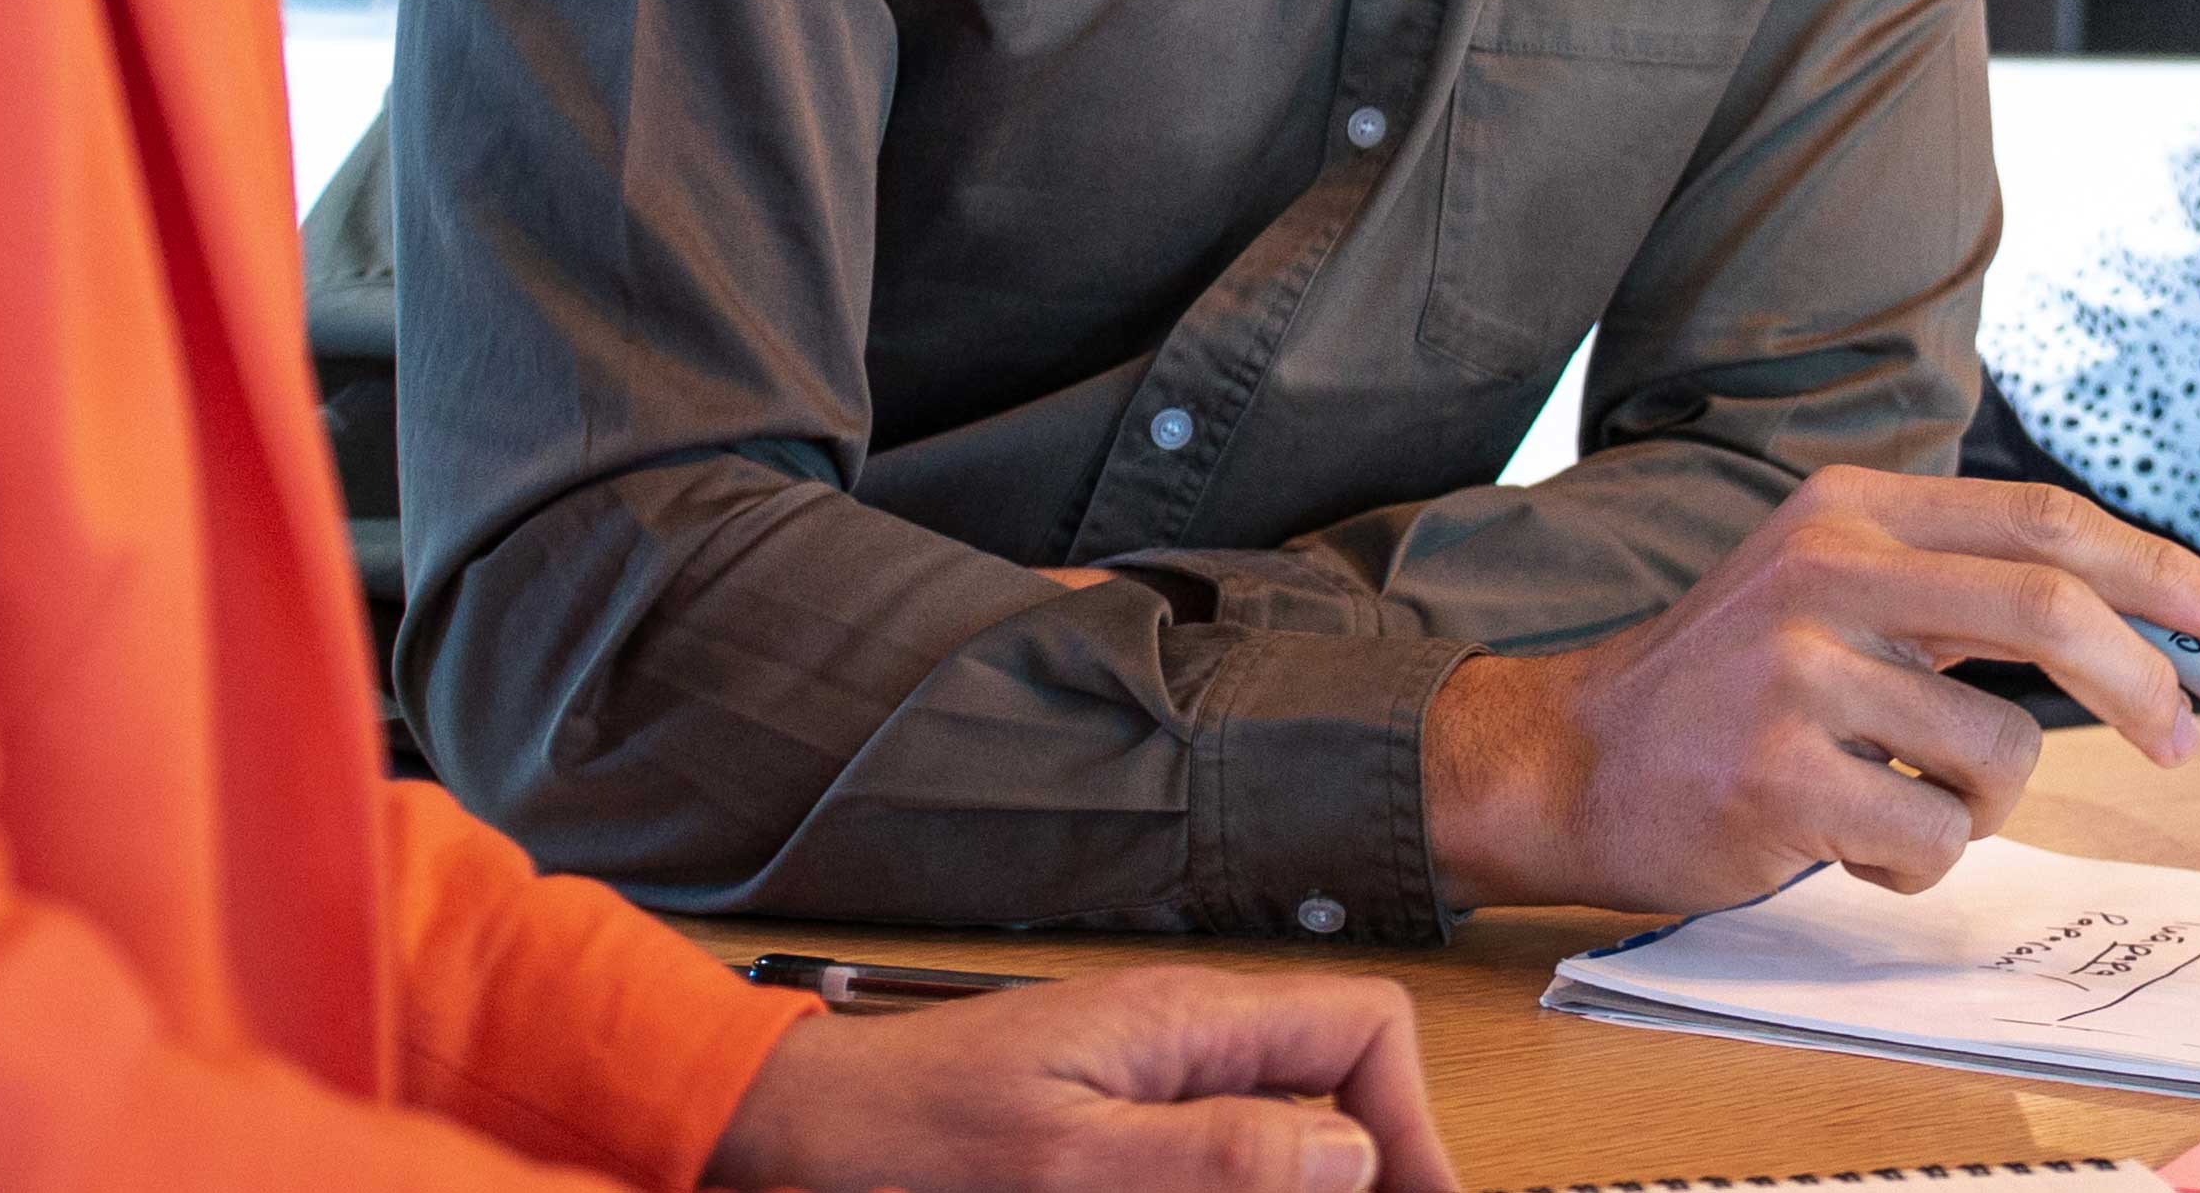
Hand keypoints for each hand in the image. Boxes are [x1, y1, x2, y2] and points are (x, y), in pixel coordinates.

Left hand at [704, 965, 1452, 1192]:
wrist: (790, 1134)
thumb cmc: (901, 1137)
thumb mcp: (1065, 1162)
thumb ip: (1213, 1151)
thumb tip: (1347, 1152)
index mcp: (1186, 1024)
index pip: (1362, 1030)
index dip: (1409, 1119)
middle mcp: (1182, 1041)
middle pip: (1335, 1087)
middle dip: (1366, 1166)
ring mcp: (1148, 1082)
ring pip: (1278, 1129)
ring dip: (1301, 1180)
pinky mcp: (1110, 1125)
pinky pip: (1213, 1153)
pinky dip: (1240, 1183)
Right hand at [1422, 464, 2199, 917]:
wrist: (1571, 759)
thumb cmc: (1728, 687)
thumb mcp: (1830, 587)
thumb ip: (1956, 587)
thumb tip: (2134, 633)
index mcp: (1854, 509)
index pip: (2045, 522)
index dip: (2157, 569)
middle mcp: (1828, 570)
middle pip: (2053, 610)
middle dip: (2147, 681)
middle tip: (2184, 739)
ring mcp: (1800, 674)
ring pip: (1999, 752)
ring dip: (1986, 801)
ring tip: (1909, 799)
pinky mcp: (1780, 777)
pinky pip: (1932, 837)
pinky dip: (1918, 859)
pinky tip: (1849, 841)